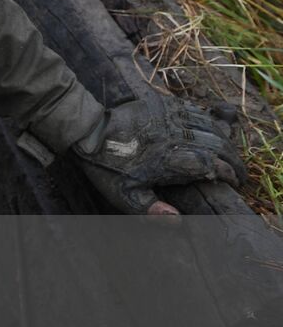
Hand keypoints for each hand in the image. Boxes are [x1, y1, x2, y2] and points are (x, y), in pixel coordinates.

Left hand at [72, 95, 245, 214]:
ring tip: (230, 154)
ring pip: (209, 126)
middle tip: (238, 171)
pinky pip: (194, 110)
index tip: (235, 182)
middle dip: (233, 159)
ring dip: (224, 140)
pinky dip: (208, 121)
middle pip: (217, 145)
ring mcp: (169, 118)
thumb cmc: (107, 168)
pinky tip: (212, 131)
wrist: (88, 132)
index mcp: (169, 161)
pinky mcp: (163, 104)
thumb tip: (178, 221)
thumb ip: (152, 210)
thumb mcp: (125, 196)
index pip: (212, 165)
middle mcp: (174, 137)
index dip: (228, 173)